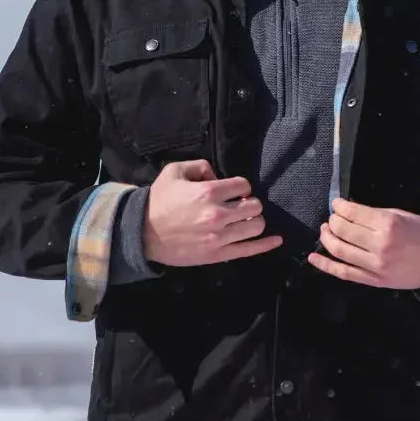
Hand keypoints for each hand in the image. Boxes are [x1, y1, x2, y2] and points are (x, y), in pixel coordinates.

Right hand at [143, 160, 282, 265]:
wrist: (142, 233)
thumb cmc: (159, 201)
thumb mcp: (174, 172)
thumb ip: (200, 166)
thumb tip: (217, 175)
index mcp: (208, 192)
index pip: (243, 186)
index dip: (240, 187)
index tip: (233, 191)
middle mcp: (218, 214)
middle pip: (254, 206)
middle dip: (250, 203)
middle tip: (240, 206)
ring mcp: (219, 237)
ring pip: (256, 226)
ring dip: (254, 220)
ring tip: (245, 220)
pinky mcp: (218, 254)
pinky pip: (249, 250)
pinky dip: (266, 245)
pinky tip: (277, 240)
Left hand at [307, 198, 419, 289]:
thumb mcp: (399, 215)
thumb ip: (372, 213)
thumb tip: (348, 209)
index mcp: (387, 224)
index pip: (353, 213)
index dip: (340, 207)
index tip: (336, 204)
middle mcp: (379, 245)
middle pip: (343, 230)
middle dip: (333, 221)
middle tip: (332, 217)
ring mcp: (375, 265)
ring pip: (340, 250)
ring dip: (327, 238)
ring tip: (325, 230)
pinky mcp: (374, 280)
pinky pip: (344, 273)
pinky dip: (326, 265)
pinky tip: (314, 257)